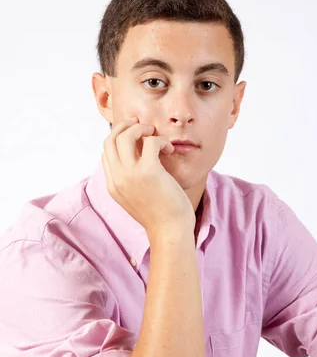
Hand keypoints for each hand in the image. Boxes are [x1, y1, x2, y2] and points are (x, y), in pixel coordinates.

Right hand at [102, 117, 195, 235]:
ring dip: (140, 128)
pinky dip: (160, 140)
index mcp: (113, 185)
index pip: (106, 152)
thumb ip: (131, 180)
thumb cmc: (160, 215)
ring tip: (154, 133)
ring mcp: (130, 175)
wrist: (170, 231)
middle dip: (125, 126)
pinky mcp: (148, 172)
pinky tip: (169, 149)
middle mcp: (117, 179)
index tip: (134, 134)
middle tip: (142, 125)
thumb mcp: (136, 197)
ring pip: (125, 136)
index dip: (118, 138)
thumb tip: (140, 157)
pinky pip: (151, 142)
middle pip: (110, 140)